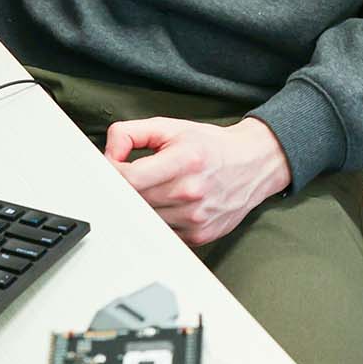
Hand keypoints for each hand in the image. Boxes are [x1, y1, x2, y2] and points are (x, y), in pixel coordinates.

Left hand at [106, 116, 290, 245]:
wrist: (254, 164)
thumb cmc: (211, 146)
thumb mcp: (171, 127)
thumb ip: (131, 133)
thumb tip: (107, 154)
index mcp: (184, 160)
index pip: (130, 178)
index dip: (112, 174)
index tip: (112, 169)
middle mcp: (191, 191)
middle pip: (134, 201)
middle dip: (125, 189)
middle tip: (132, 178)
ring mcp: (195, 218)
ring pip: (145, 219)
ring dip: (142, 207)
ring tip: (155, 190)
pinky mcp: (199, 236)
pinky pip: (162, 232)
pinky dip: (158, 221)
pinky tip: (169, 205)